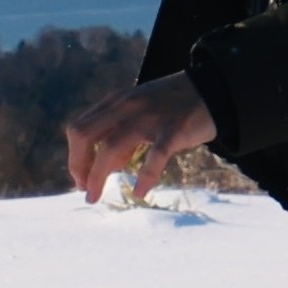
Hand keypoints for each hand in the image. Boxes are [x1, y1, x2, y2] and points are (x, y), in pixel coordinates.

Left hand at [71, 79, 222, 202]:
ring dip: (97, 177)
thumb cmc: (173, 106)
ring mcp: (149, 118)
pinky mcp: (172, 130)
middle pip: (85, 135)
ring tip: (94, 196)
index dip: (74, 156)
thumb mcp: (139, 111)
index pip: (79, 127)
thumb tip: (106, 167)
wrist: (213, 90)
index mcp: (116, 102)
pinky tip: (139, 193)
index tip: (80, 178)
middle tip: (84, 188)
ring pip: (110, 148)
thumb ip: (120, 134)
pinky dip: (144, 178)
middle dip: (78, 165)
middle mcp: (126, 107)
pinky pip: (153, 157)